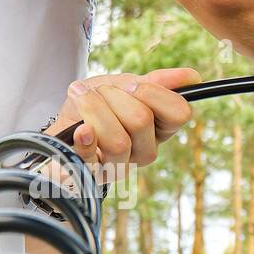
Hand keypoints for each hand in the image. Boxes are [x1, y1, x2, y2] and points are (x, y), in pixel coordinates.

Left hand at [44, 68, 199, 181]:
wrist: (60, 128)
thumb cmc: (94, 107)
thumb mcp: (123, 87)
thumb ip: (155, 83)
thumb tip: (193, 78)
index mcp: (160, 129)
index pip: (179, 113)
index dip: (152, 93)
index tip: (132, 85)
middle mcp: (145, 151)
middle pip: (142, 119)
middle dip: (113, 95)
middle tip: (100, 94)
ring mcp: (121, 166)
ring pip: (118, 140)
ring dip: (93, 109)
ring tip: (83, 102)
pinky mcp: (93, 175)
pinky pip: (92, 157)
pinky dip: (84, 139)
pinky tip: (80, 130)